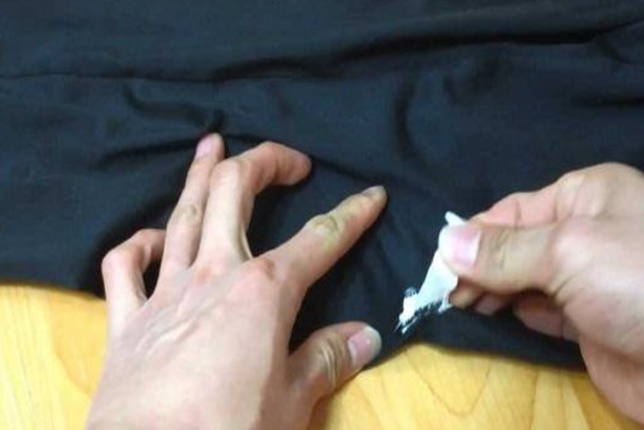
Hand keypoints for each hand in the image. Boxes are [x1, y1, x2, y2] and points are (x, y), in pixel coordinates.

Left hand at [86, 134, 385, 429]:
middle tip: (291, 160)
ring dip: (199, 175)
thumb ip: (327, 360)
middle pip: (235, 194)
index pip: (320, 239)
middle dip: (266, 163)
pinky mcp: (127, 320)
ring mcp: (165, 292)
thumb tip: (366, 335)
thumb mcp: (293, 402)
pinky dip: (138, 244)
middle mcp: (214, 275)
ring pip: (182, 214)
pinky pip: (124, 266)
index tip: (372, 194)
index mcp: (265, 291)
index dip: (352, 214)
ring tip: (212, 144)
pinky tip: (153, 236)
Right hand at [438, 164, 643, 429]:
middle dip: (477, 265)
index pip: (514, 210)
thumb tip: (446, 244)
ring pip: (523, 281)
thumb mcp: (568, 251)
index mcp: (589, 195)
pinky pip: (539, 314)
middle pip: (515, 245)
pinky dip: (511, 315)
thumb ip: (504, 251)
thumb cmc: (643, 282)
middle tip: (443, 291)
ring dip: (489, 291)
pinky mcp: (591, 327)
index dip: (473, 235)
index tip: (437, 264)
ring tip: (455, 304)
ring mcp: (591, 283)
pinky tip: (485, 317)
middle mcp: (589, 233)